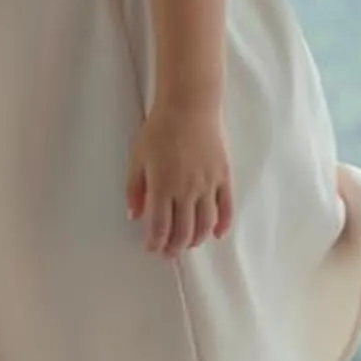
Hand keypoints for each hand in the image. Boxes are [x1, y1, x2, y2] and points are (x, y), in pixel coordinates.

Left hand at [125, 101, 233, 256]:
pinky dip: (222, 225)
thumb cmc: (159, 129)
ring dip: (196, 240)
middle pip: (183, 231)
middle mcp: (187, 190)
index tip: (152, 249)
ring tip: (187, 245)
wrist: (190, 106)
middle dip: (175, 247)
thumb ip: (134, 189)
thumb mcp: (137, 157)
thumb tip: (134, 215)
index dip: (156, 243)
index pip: (160, 226)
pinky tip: (215, 234)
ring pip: (204, 224)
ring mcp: (208, 185)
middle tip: (168, 253)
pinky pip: (226, 208)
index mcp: (162, 186)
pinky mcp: (223, 177)